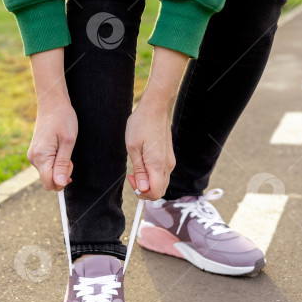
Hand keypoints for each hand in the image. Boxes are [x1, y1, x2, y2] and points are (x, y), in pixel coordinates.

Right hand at [27, 100, 76, 190]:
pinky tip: (58, 149)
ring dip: (59, 167)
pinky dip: (54, 162)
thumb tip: (60, 184)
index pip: (49, 183)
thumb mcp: (68, 142)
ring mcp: (33, 155)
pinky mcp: (35, 153)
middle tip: (69, 156)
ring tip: (64, 149)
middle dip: (62, 174)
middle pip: (48, 180)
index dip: (62, 181)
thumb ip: (63, 165)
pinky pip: (46, 166)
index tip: (70, 165)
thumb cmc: (63, 119)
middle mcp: (33, 158)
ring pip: (47, 174)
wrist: (52, 104)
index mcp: (40, 156)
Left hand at [124, 46, 186, 199]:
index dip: (142, 193)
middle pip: (159, 190)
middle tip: (132, 176)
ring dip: (148, 182)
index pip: (155, 193)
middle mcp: (167, 165)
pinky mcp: (169, 158)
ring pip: (161, 183)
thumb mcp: (133, 148)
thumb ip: (139, 171)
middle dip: (144, 189)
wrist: (155, 108)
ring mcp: (170, 161)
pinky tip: (143, 163)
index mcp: (158, 164)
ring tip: (136, 169)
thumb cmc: (140, 125)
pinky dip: (153, 176)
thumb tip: (143, 189)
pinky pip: (162, 174)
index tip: (132, 180)